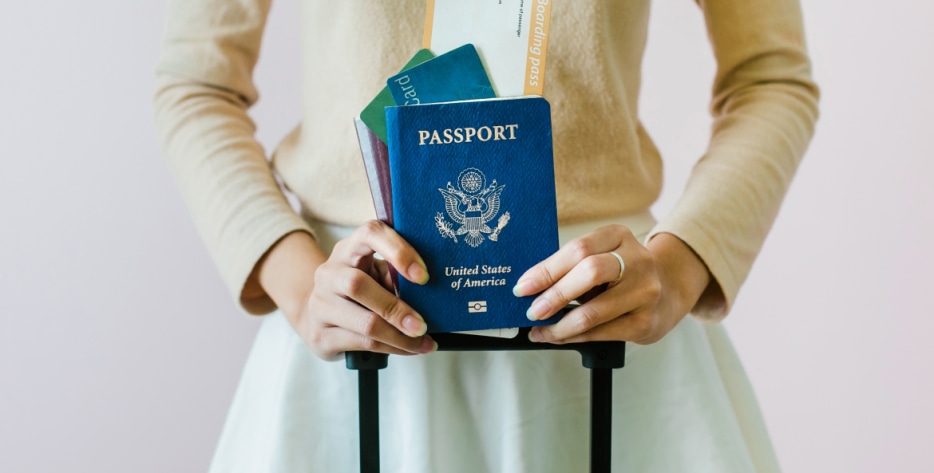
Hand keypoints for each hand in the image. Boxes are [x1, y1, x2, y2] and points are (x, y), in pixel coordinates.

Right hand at [257, 221, 436, 359]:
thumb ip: (395, 277)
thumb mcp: (376, 276)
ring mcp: (320, 305)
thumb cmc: (360, 293)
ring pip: (364, 322)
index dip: (398, 251)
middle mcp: (329, 273)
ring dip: (399, 336)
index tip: (423, 276)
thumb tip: (429, 292)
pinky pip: (362, 343)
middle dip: (396, 308)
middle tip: (422, 324)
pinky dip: (391, 348)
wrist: (318, 318)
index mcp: (348, 250)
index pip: (370, 233)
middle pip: (357, 284)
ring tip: (423, 342)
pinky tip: (409, 349)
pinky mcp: (320, 335)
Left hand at [512, 226, 709, 344]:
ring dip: (561, 325)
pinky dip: (575, 337)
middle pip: (589, 273)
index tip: (523, 287)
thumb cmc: (622, 274)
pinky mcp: (646, 322)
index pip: (578, 249)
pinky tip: (559, 337)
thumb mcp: (603, 257)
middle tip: (532, 311)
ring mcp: (645, 292)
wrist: (669, 291)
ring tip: (541, 330)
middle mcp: (637, 260)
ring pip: (594, 311)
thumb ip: (572, 268)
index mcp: (619, 236)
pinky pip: (603, 332)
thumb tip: (531, 289)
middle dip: (555, 294)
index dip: (547, 269)